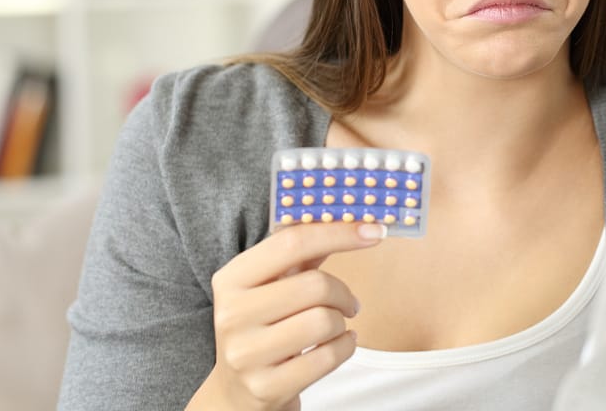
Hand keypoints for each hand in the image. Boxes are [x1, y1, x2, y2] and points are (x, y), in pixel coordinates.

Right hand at [187, 222, 386, 410]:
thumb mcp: (272, 284)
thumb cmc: (265, 324)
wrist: (238, 390)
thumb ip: (302, 251)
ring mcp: (246, 354)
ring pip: (324, 321)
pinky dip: (345, 346)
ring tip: (336, 325)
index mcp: (232, 278)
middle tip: (349, 303)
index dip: (338, 232)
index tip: (374, 230)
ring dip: (342, 322)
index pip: (291, 242)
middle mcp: (231, 314)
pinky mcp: (265, 387)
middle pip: (315, 285)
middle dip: (343, 293)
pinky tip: (338, 344)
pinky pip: (328, 357)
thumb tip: (349, 216)